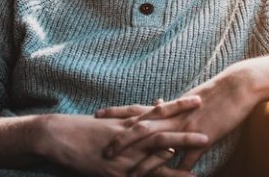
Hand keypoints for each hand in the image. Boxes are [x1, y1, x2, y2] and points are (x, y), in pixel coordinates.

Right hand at [40, 111, 206, 176]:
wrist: (58, 135)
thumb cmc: (83, 128)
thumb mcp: (110, 119)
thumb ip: (132, 115)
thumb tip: (155, 104)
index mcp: (128, 122)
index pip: (158, 112)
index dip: (179, 106)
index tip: (199, 99)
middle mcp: (129, 134)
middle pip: (163, 128)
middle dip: (186, 127)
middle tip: (210, 120)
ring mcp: (125, 151)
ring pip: (158, 148)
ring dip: (181, 147)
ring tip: (204, 144)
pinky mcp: (118, 169)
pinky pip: (144, 172)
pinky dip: (161, 173)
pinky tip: (179, 176)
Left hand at [98, 65, 257, 171]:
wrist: (236, 86)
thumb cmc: (213, 92)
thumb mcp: (187, 98)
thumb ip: (171, 106)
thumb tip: (157, 103)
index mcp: (167, 108)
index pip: (136, 109)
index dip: (115, 112)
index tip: (96, 115)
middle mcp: (172, 117)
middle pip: (141, 128)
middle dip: (122, 140)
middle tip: (104, 151)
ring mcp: (187, 128)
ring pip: (160, 146)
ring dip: (145, 162)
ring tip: (131, 175)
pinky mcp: (204, 138)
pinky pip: (189, 157)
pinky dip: (180, 171)